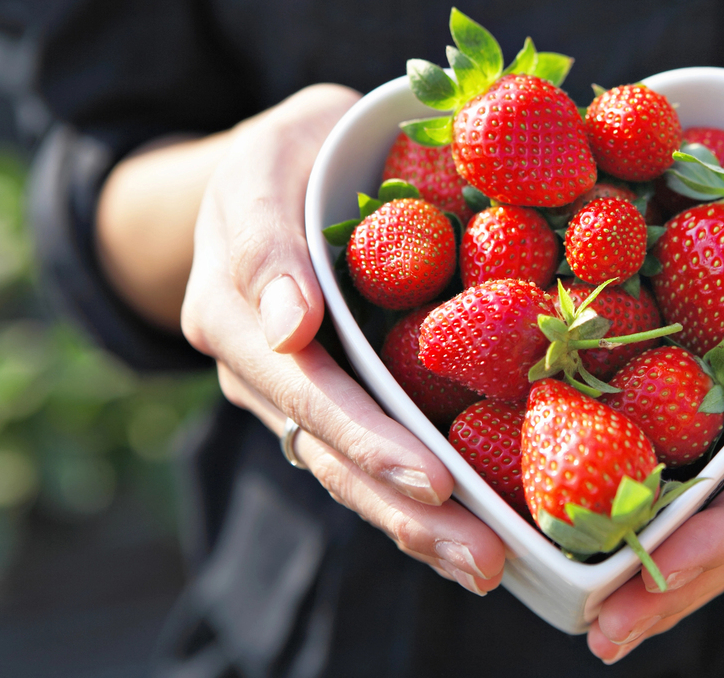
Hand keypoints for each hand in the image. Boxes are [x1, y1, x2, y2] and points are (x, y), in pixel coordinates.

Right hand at [180, 84, 506, 594]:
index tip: (431, 478)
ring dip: (418, 526)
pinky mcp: (331, 398)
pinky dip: (417, 501)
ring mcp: (292, 390)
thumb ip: (266, 236)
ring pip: (348, 471)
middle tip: (481, 556)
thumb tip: (289, 328)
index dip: (366, 435)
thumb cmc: (290, 154)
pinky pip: (369, 455)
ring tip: (486, 568)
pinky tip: (473, 537)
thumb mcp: (272, 155)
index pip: (304, 384)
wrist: (278, 174)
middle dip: (405, 507)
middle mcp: (259, 365)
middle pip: (331, 451)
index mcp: (237, 305)